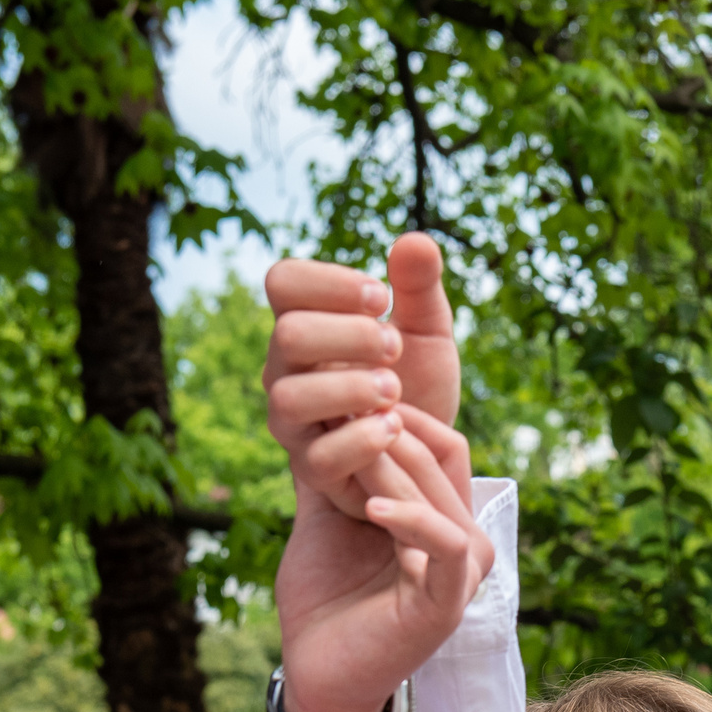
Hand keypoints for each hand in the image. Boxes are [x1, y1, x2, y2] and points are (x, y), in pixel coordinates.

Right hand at [263, 233, 460, 501]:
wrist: (429, 453)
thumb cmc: (418, 384)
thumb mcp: (429, 332)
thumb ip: (420, 288)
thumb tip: (415, 241)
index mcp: (306, 325)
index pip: (282, 282)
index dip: (329, 282)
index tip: (381, 297)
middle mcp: (287, 370)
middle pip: (287, 334)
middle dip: (350, 336)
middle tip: (396, 347)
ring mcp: (294, 422)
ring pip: (289, 397)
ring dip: (351, 388)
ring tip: (395, 391)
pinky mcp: (314, 470)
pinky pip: (318, 457)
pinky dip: (361, 439)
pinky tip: (397, 426)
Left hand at [274, 405, 494, 711]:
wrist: (317, 671)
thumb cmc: (324, 598)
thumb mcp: (325, 517)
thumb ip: (332, 469)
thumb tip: (316, 409)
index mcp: (440, 516)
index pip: (442, 442)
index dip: (398, 414)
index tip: (346, 397)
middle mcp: (462, 537)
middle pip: (438, 458)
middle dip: (384, 431)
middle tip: (338, 410)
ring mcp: (462, 570)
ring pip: (437, 492)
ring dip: (387, 467)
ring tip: (343, 452)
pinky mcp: (450, 599)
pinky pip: (445, 543)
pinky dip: (410, 518)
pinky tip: (369, 505)